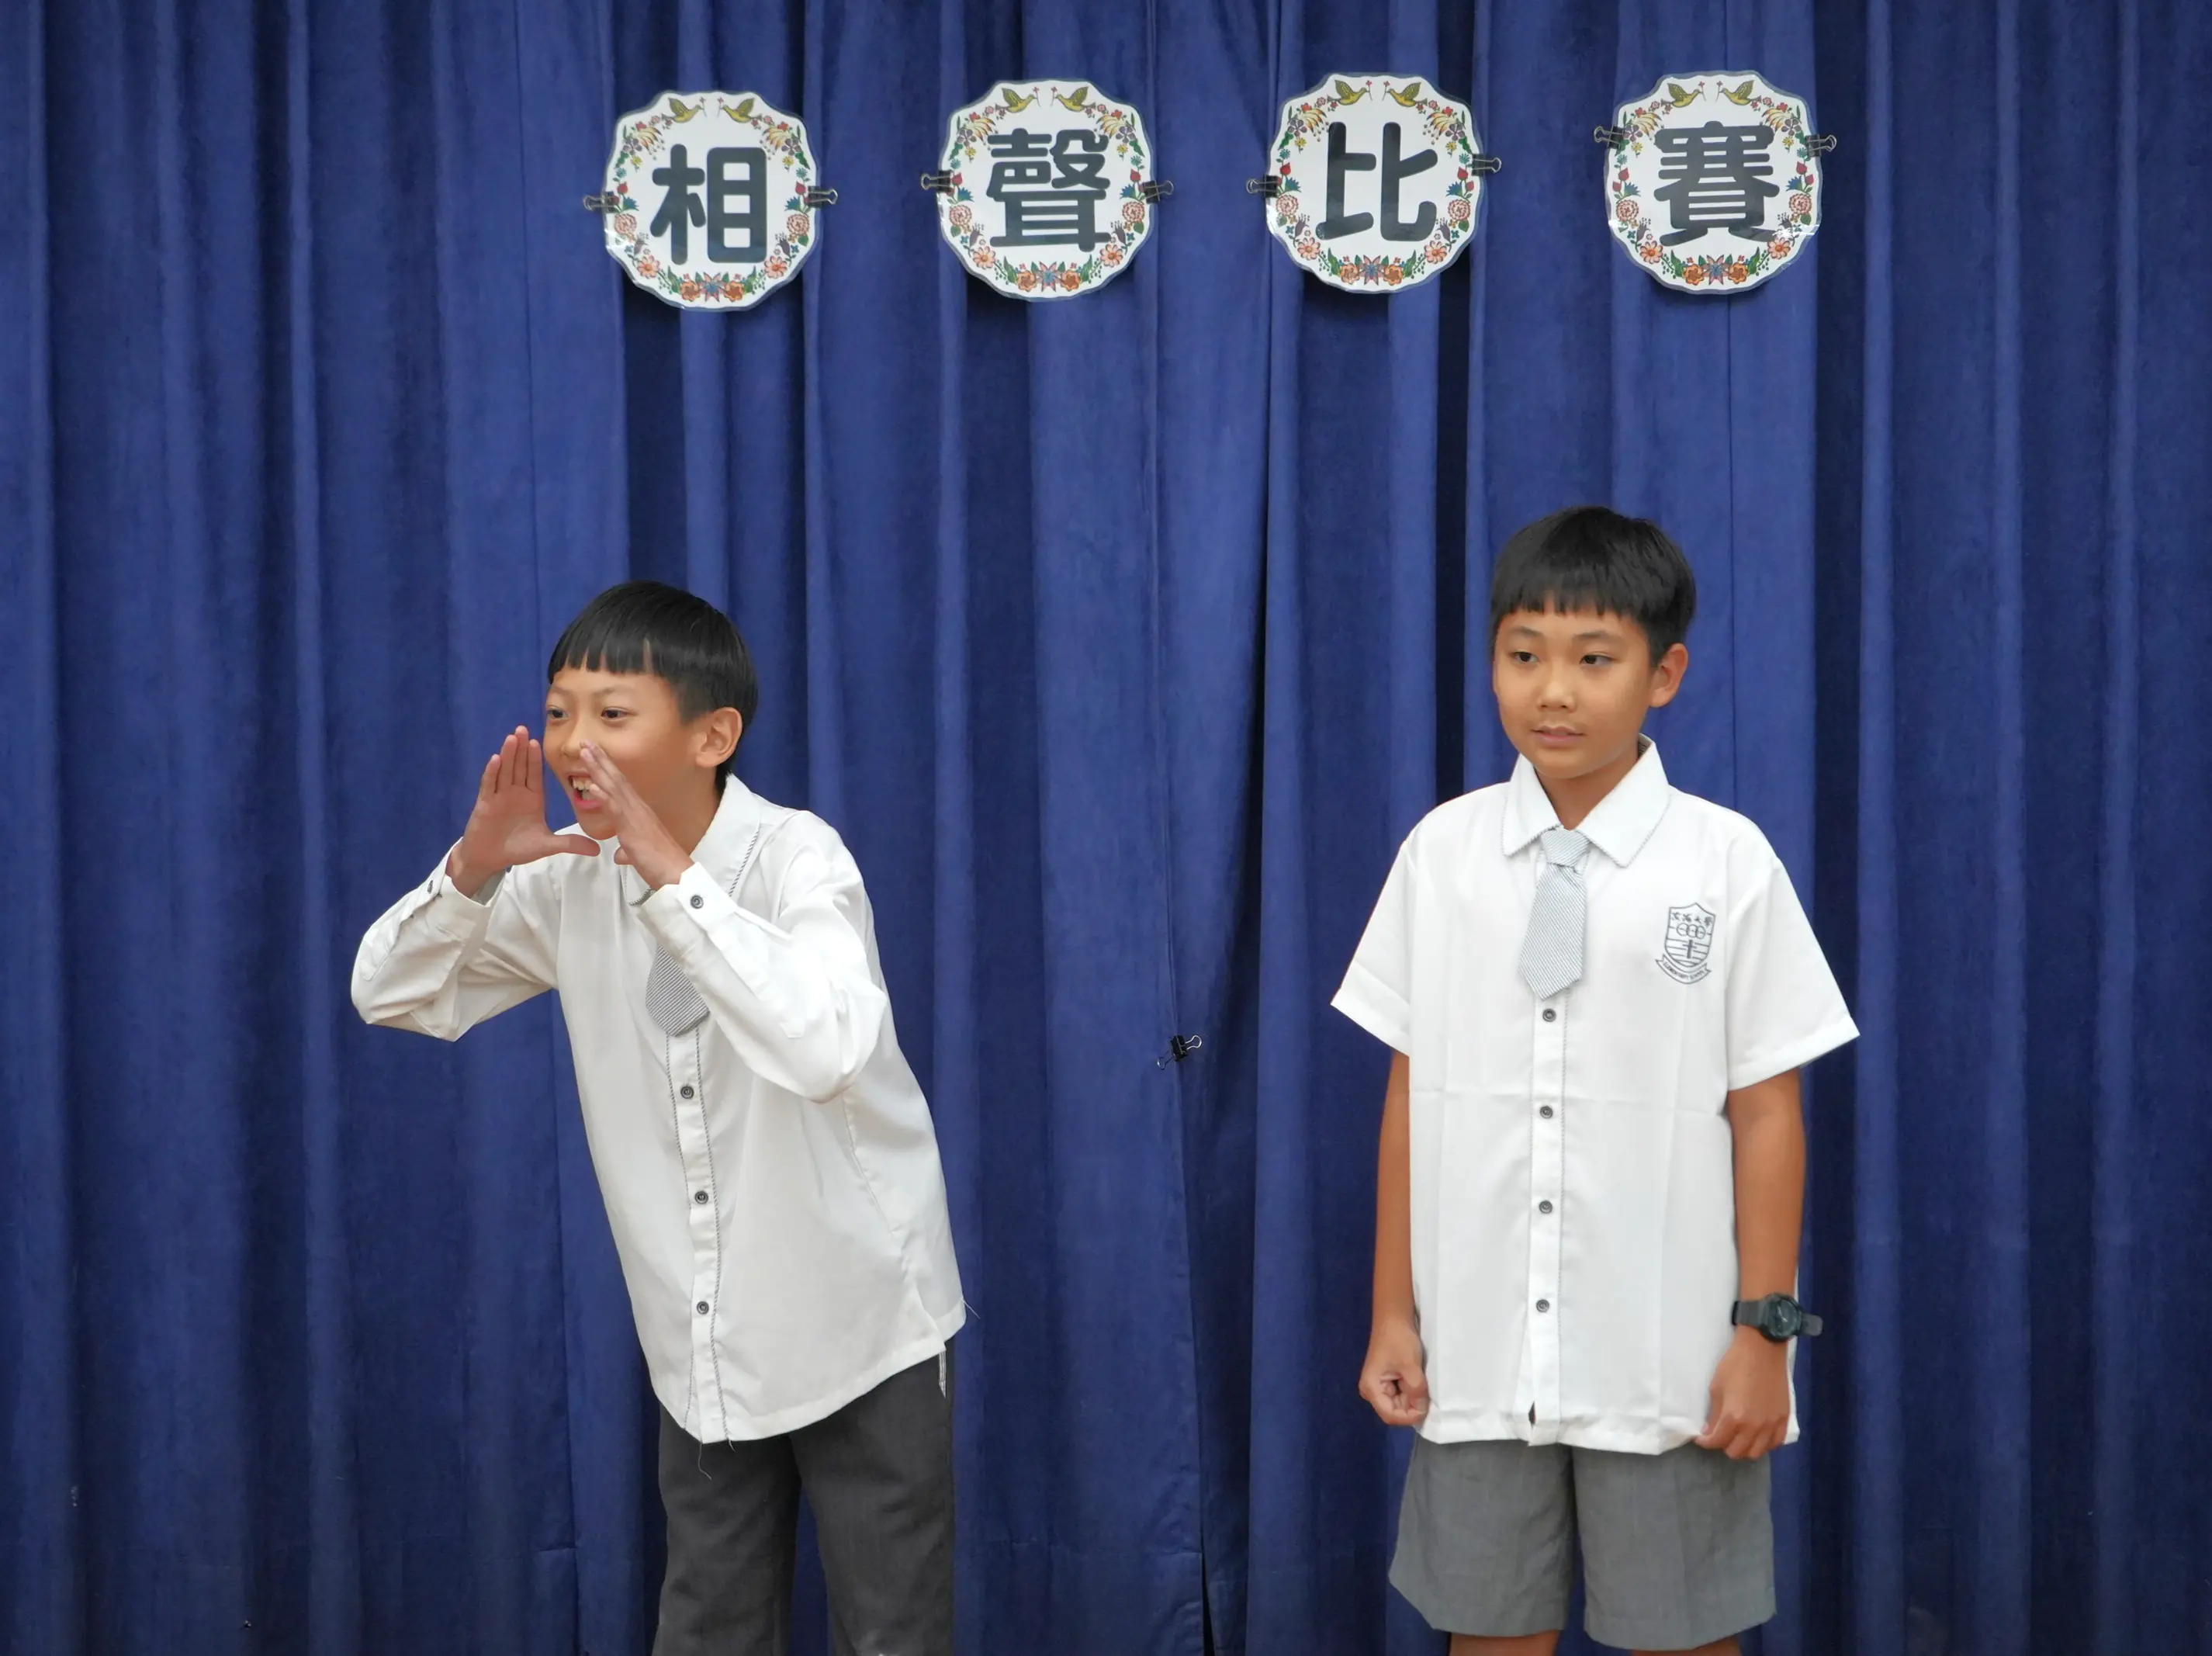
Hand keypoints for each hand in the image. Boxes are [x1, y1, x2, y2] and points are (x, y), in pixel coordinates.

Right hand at [449, 728, 598, 896]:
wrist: (491, 859)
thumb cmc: (517, 848)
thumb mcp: (547, 845)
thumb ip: (570, 843)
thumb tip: (597, 849)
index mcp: (532, 798)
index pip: (535, 774)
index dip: (536, 758)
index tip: (539, 741)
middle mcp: (516, 793)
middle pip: (519, 767)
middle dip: (522, 748)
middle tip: (523, 728)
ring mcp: (500, 797)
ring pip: (505, 771)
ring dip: (508, 755)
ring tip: (513, 737)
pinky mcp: (486, 804)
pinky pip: (489, 786)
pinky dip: (492, 773)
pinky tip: (496, 759)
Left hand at [576, 742, 694, 888]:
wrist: (675, 873)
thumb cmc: (660, 864)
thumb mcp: (638, 856)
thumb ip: (628, 852)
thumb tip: (621, 855)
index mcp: (640, 812)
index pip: (621, 786)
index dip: (608, 770)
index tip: (596, 754)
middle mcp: (638, 808)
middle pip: (616, 779)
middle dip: (601, 760)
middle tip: (586, 742)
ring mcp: (636, 815)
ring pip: (614, 787)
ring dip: (599, 769)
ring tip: (585, 752)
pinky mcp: (632, 827)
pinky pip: (616, 808)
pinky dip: (604, 795)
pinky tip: (592, 785)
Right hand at [1359, 1319, 1430, 1427]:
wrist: (1394, 1318)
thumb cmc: (1398, 1340)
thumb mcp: (1410, 1366)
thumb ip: (1416, 1391)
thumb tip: (1422, 1409)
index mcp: (1372, 1388)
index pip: (1391, 1415)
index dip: (1409, 1416)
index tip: (1426, 1408)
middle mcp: (1373, 1391)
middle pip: (1395, 1411)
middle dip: (1412, 1406)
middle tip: (1426, 1392)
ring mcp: (1380, 1386)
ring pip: (1400, 1403)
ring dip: (1414, 1398)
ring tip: (1421, 1382)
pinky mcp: (1388, 1381)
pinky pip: (1402, 1394)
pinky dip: (1412, 1391)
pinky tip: (1418, 1380)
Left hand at [1695, 1328, 1791, 1458]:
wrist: (1763, 1349)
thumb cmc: (1735, 1365)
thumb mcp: (1716, 1388)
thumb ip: (1715, 1415)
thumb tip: (1711, 1431)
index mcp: (1734, 1418)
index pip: (1717, 1441)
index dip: (1705, 1441)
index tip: (1702, 1438)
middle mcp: (1754, 1427)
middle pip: (1736, 1452)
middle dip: (1723, 1444)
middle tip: (1719, 1434)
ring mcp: (1771, 1425)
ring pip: (1756, 1452)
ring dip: (1743, 1448)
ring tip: (1737, 1436)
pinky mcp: (1784, 1419)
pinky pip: (1775, 1443)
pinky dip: (1764, 1444)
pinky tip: (1757, 1436)